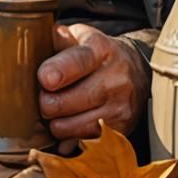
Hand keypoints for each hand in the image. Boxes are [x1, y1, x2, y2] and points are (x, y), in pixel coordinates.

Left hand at [37, 24, 149, 139]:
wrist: (137, 72)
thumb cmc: (98, 54)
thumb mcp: (81, 36)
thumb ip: (59, 37)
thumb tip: (40, 40)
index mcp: (101, 49)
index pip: (81, 60)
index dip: (61, 70)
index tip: (45, 78)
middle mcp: (115, 77)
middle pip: (73, 99)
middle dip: (48, 102)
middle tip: (44, 98)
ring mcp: (120, 105)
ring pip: (75, 125)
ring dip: (57, 123)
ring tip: (57, 112)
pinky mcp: (121, 128)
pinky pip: (84, 141)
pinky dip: (70, 138)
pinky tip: (71, 124)